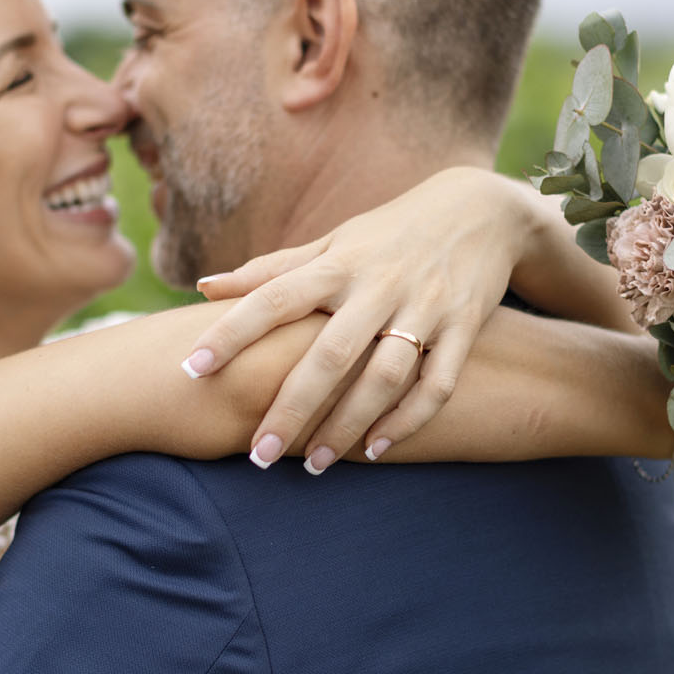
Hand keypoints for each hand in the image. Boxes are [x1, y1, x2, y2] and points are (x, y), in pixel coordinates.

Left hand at [180, 166, 538, 470]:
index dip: (232, 331)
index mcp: (339, 263)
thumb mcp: (334, 243)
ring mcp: (426, 307)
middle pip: (330, 354)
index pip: (274, 297)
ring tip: (313, 463)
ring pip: (384, 377)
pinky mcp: (464, 327)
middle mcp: (380, 285)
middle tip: (256, 455)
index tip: (192, 368)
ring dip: (347, 425)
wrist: (481, 210)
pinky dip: (408, 420)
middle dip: (292, 407)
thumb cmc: (389, 233)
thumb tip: (204, 287)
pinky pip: (437, 384)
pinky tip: (375, 450)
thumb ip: (273, 270)